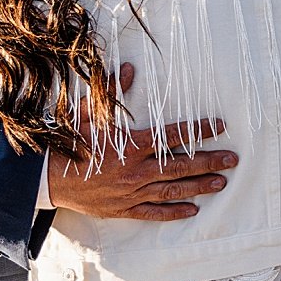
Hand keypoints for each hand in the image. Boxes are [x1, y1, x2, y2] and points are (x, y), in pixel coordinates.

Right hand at [48, 62, 235, 220]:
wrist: (47, 177)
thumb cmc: (70, 142)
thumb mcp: (90, 112)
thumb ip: (112, 90)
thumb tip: (129, 67)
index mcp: (131, 144)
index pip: (173, 136)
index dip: (198, 130)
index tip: (220, 126)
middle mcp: (136, 170)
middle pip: (182, 165)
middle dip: (210, 161)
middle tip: (233, 160)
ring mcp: (132, 192)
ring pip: (173, 190)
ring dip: (199, 186)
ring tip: (222, 183)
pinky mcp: (124, 209)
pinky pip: (154, 212)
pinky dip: (174, 212)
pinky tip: (193, 210)